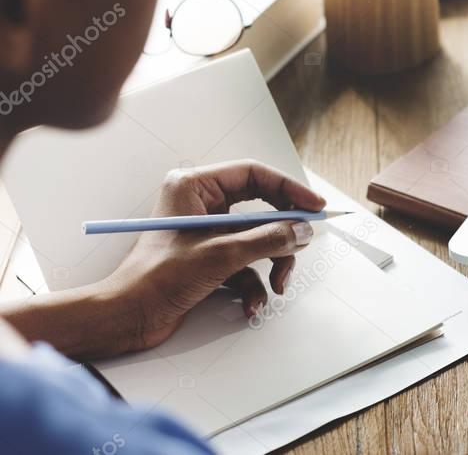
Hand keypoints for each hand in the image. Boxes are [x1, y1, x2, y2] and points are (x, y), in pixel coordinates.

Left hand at [103, 160, 325, 351]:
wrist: (127, 318)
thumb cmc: (156, 279)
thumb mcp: (221, 255)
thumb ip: (267, 240)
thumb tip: (302, 231)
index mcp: (194, 187)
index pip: (254, 174)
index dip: (289, 189)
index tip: (314, 207)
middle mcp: (201, 204)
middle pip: (261, 208)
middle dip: (282, 234)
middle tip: (301, 244)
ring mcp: (206, 232)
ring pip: (258, 238)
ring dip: (272, 264)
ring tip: (276, 285)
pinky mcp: (209, 257)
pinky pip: (246, 262)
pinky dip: (254, 285)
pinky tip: (251, 304)